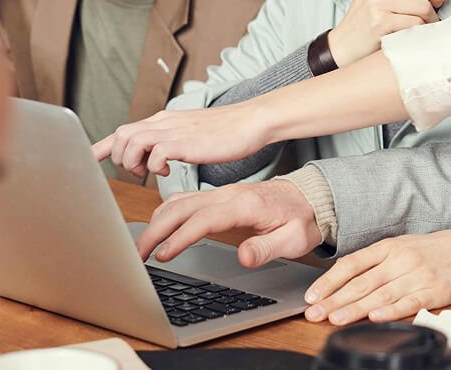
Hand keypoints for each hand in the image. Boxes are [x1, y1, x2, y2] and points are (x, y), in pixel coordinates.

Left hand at [91, 103, 270, 178]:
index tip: (87, 160)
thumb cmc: (226, 132)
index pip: (122, 131)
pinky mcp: (185, 142)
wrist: (251, 122)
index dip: (100, 147)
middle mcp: (163, 122)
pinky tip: (169, 171)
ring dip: (133, 163)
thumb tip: (157, 157)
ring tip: (151, 172)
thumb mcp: (190, 134)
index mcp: (163, 121)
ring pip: (131, 142)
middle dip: (119, 158)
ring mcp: (173, 130)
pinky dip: (154, 166)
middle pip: (120, 135)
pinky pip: (155, 154)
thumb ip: (170, 142)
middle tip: (138, 171)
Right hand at [136, 179, 321, 266]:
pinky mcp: (219, 197)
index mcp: (246, 204)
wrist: (313, 198)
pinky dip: (166, 214)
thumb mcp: (294, 238)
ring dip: (156, 222)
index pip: (204, 219)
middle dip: (155, 230)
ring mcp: (223, 194)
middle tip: (137, 255)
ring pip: (179, 201)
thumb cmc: (303, 218)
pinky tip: (158, 229)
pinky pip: (185, 201)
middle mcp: (230, 195)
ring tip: (141, 247)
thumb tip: (243, 257)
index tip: (163, 255)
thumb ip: (268, 248)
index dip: (180, 237)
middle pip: (182, 207)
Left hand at [303, 224, 450, 324]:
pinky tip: (376, 317)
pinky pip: (410, 302)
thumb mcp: (401, 246)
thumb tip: (342, 279)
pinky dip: (392, 311)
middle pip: (363, 282)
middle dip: (335, 299)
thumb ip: (374, 261)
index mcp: (389, 247)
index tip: (312, 295)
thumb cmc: (432, 249)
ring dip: (356, 309)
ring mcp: (418, 276)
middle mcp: (401, 260)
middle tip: (314, 313)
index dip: (330, 280)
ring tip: (335, 319)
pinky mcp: (435, 291)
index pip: (353, 263)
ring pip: (381, 295)